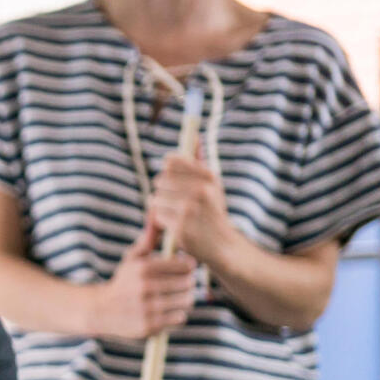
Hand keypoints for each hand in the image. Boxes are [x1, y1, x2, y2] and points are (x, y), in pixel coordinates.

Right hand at [95, 215, 197, 338]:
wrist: (100, 311)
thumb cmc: (123, 282)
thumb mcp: (132, 259)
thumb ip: (148, 239)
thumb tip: (156, 213)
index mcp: (144, 268)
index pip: (185, 265)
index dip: (187, 266)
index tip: (183, 268)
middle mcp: (146, 288)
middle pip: (188, 284)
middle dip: (187, 283)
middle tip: (181, 283)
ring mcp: (148, 308)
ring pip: (187, 301)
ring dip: (185, 299)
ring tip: (176, 296)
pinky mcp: (150, 326)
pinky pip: (180, 318)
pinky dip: (177, 315)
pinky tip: (167, 311)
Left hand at [148, 149, 232, 264]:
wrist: (223, 246)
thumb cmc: (212, 211)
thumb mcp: (212, 184)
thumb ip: (199, 160)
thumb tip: (193, 133)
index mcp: (208, 176)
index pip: (171, 160)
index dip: (168, 171)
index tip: (173, 181)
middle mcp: (201, 190)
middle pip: (160, 180)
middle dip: (163, 192)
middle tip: (175, 203)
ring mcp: (190, 209)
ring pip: (155, 198)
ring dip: (160, 207)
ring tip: (175, 215)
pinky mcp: (181, 228)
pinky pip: (157, 216)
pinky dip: (162, 222)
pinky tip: (175, 226)